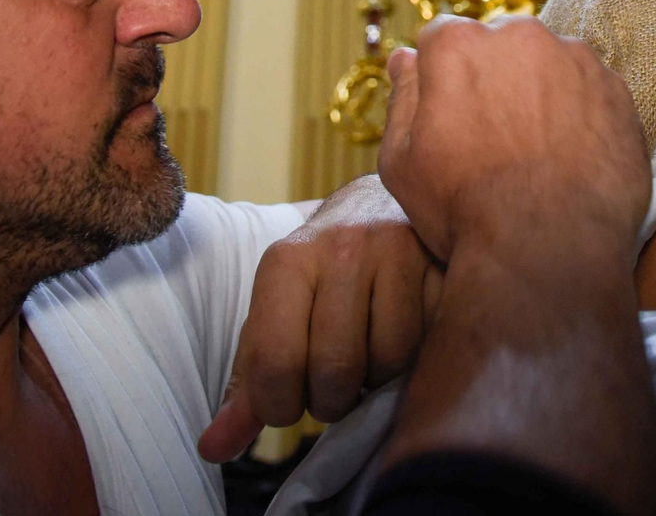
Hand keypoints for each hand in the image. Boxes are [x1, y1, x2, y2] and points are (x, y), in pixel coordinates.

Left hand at [197, 175, 440, 462]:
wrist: (380, 206)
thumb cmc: (320, 277)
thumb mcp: (276, 318)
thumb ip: (249, 383)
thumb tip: (214, 449)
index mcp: (286, 262)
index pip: (275, 366)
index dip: (283, 406)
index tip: (293, 398)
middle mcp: (341, 247)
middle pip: (336, 369)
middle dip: (334, 399)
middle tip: (335, 384)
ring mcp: (397, 249)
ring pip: (389, 359)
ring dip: (379, 378)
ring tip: (370, 355)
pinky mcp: (442, 258)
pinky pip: (431, 339)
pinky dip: (417, 355)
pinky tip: (404, 335)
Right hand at [377, 14, 649, 264]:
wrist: (550, 251)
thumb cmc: (465, 211)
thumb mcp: (402, 161)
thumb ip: (404, 97)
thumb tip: (406, 58)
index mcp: (459, 45)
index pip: (443, 38)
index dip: (443, 78)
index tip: (452, 115)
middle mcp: (520, 36)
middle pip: (500, 44)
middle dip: (495, 77)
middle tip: (496, 138)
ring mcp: (576, 59)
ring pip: (550, 62)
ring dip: (542, 91)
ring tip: (538, 152)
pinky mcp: (617, 89)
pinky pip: (592, 88)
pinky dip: (582, 111)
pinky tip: (571, 156)